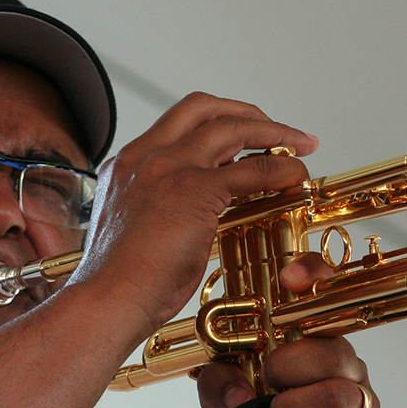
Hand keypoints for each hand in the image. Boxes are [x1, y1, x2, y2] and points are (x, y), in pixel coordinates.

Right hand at [69, 93, 317, 342]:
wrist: (107, 298)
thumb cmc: (118, 282)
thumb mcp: (137, 231)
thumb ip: (161, 211)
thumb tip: (194, 218)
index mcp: (126, 165)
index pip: (176, 125)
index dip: (214, 124)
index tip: (239, 138)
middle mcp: (144, 156)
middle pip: (203, 109)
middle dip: (246, 112)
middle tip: (276, 131)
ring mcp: (169, 168)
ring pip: (231, 128)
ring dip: (273, 132)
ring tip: (299, 144)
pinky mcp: (194, 190)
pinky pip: (251, 170)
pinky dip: (280, 169)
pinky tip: (296, 176)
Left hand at [196, 254, 381, 407]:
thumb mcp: (225, 401)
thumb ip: (219, 382)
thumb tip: (238, 391)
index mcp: (317, 344)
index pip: (329, 295)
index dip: (315, 278)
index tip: (287, 278)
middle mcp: (346, 369)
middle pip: (334, 350)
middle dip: (289, 367)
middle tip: (267, 383)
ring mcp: (361, 407)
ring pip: (336, 395)